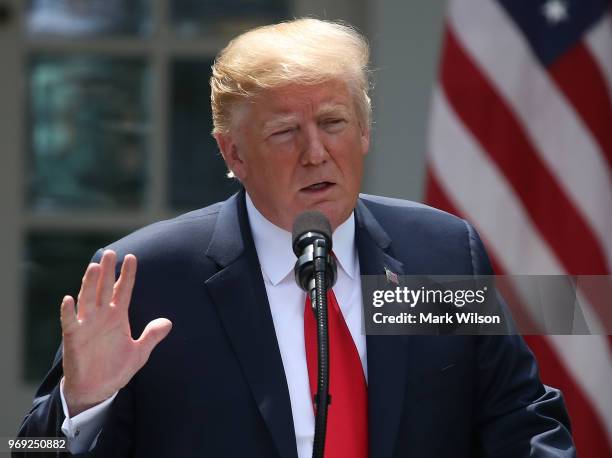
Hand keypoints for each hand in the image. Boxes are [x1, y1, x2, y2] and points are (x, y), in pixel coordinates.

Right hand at [60, 250, 171, 415]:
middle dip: (107, 271)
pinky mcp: (74, 338)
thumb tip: (168, 322)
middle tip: (111, 253)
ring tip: (94, 267)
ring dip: (89, 284)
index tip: (132, 257)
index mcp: (117, 316)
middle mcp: (101, 316)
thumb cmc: (116, 369)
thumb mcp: (139, 352)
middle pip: (104, 288)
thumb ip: (152, 336)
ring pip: (87, 299)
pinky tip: (68, 299)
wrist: (97, 390)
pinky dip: (68, 311)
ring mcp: (87, 325)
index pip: (123, 290)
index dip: (127, 275)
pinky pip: (70, 322)